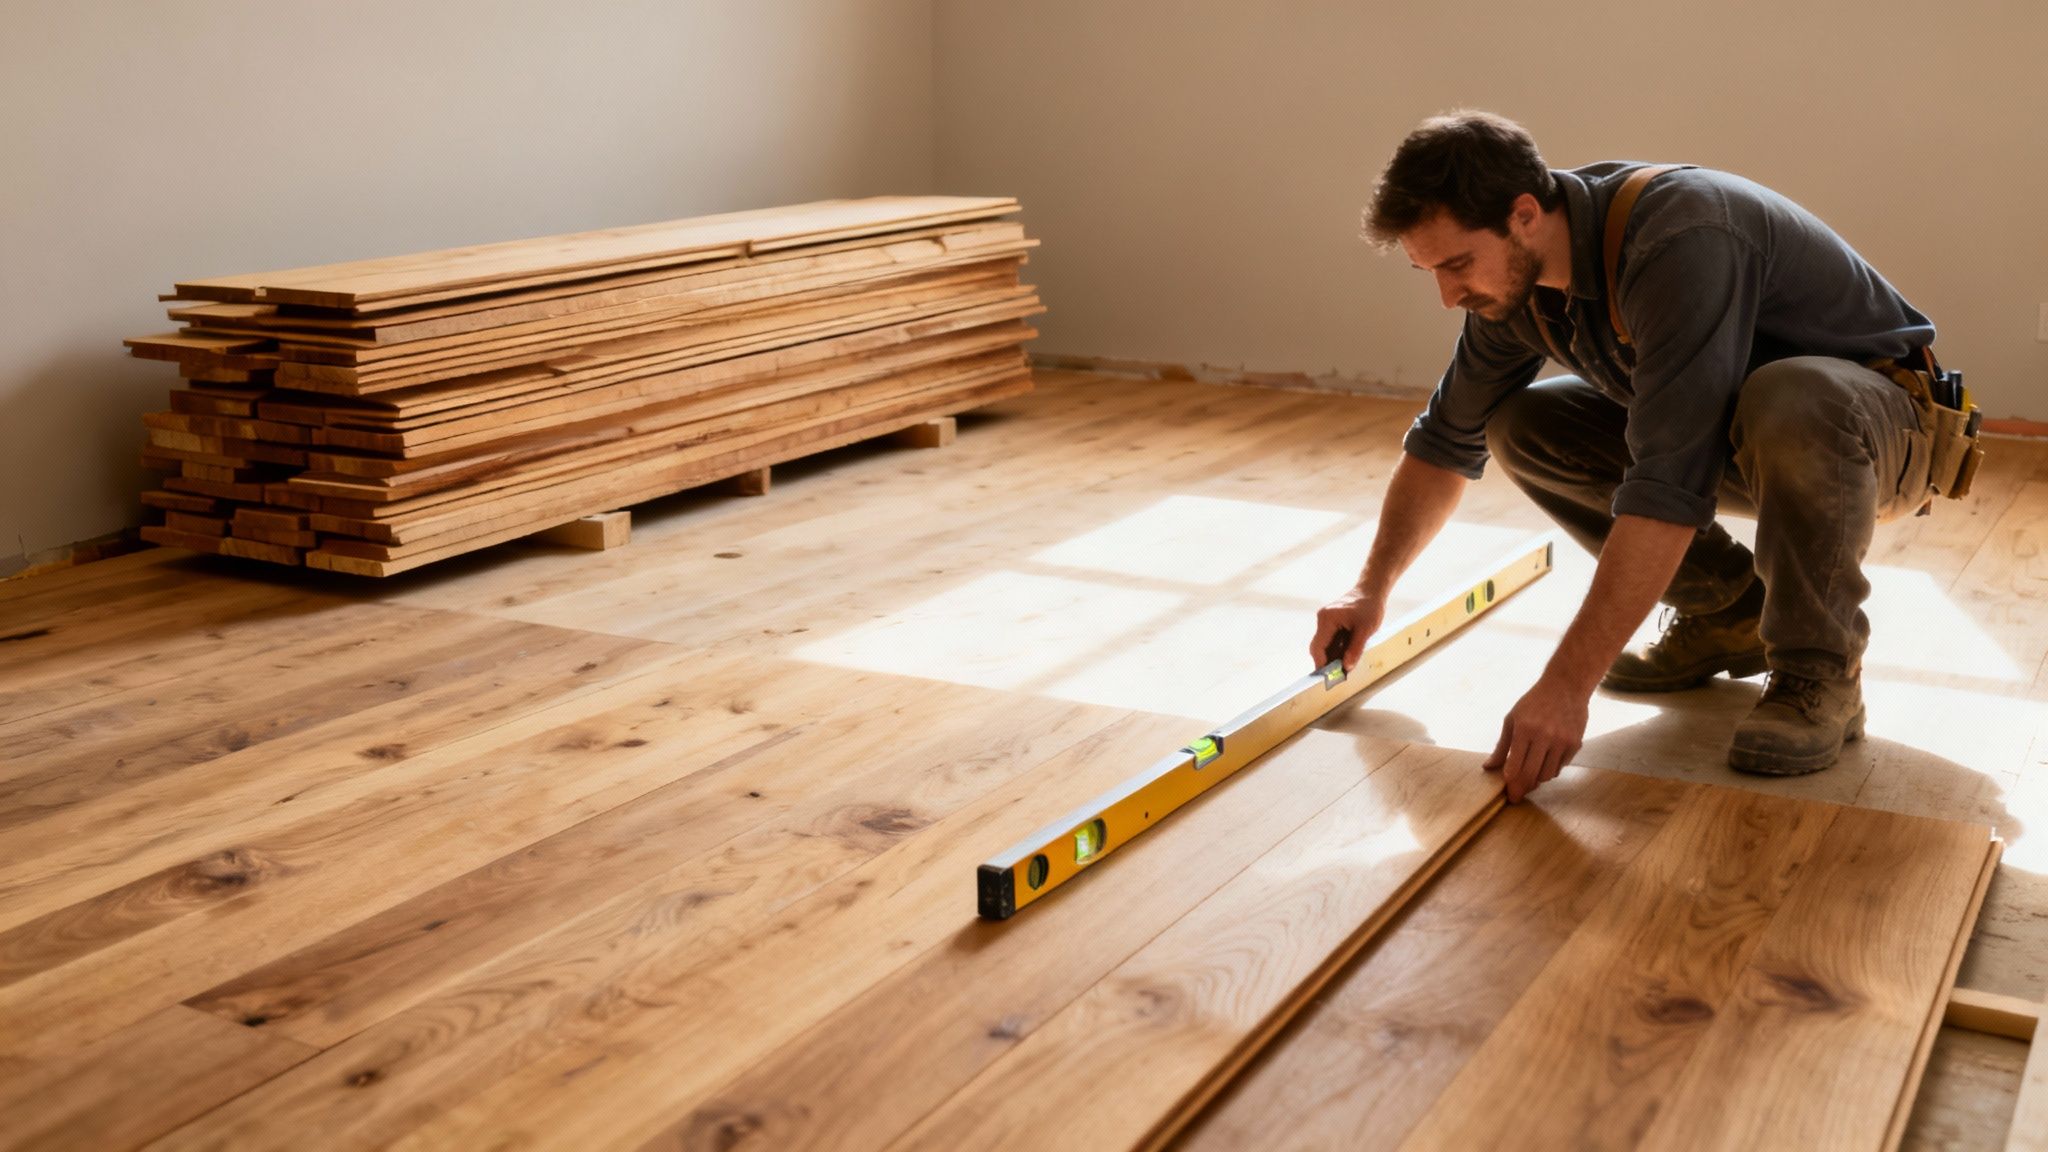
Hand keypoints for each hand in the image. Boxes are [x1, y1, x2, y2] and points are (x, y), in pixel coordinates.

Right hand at [1310, 589, 1381, 671]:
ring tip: (1345, 667)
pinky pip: (1330, 639)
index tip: (1328, 678)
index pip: (1318, 647)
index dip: (1322, 664)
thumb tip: (1346, 667)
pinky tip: (1347, 656)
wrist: (1372, 590)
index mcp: (1327, 619)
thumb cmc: (1370, 607)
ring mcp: (1325, 620)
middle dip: (1328, 662)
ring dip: (1333, 656)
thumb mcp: (1365, 630)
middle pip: (1319, 647)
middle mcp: (1323, 619)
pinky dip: (1337, 649)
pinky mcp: (1331, 622)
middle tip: (1339, 675)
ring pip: (1325, 644)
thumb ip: (1355, 649)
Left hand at [1483, 673, 1589, 802]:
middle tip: (1516, 795)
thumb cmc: (1534, 702)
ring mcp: (1562, 741)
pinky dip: (1551, 769)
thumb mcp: (1512, 718)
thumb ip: (1501, 745)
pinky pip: (1560, 767)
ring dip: (1537, 778)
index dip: (1510, 781)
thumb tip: (1488, 766)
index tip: (1507, 789)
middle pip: (1531, 774)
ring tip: (1530, 774)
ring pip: (1547, 775)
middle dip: (1522, 788)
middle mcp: (1544, 736)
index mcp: (1525, 729)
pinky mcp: (1575, 744)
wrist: (1566, 687)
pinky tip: (1545, 761)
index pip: (1515, 764)